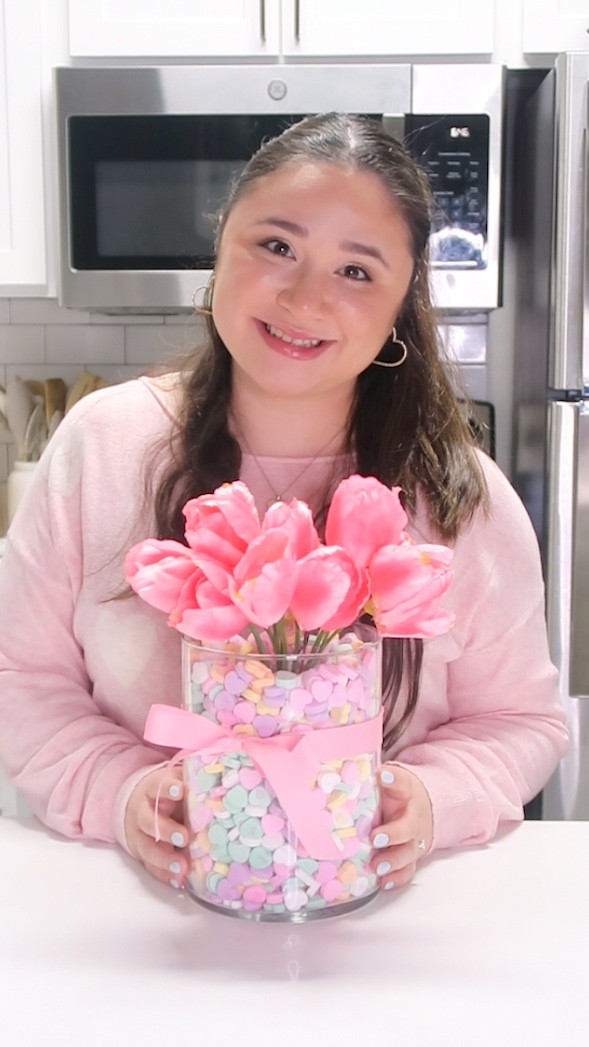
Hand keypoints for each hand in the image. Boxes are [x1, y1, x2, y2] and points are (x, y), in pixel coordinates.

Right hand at [124, 766, 187, 889]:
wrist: (139, 806)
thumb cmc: (168, 794)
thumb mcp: (177, 781)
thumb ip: (195, 779)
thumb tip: (228, 774)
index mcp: (153, 791)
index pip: (157, 786)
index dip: (167, 788)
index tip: (180, 790)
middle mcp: (144, 813)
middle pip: (148, 821)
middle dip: (166, 830)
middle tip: (184, 837)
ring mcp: (141, 837)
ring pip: (148, 848)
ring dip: (165, 859)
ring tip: (182, 867)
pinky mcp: (144, 856)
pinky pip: (152, 868)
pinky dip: (165, 875)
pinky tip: (179, 881)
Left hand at [370, 763, 432, 890]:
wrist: (421, 811)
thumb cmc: (395, 797)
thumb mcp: (386, 782)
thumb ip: (366, 776)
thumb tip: (330, 764)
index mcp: (405, 794)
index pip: (403, 782)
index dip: (394, 778)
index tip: (383, 774)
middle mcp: (412, 818)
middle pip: (408, 827)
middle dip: (393, 833)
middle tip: (375, 837)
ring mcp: (413, 840)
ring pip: (408, 853)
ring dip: (393, 860)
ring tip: (377, 866)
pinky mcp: (411, 858)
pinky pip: (407, 870)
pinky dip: (397, 877)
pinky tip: (384, 881)